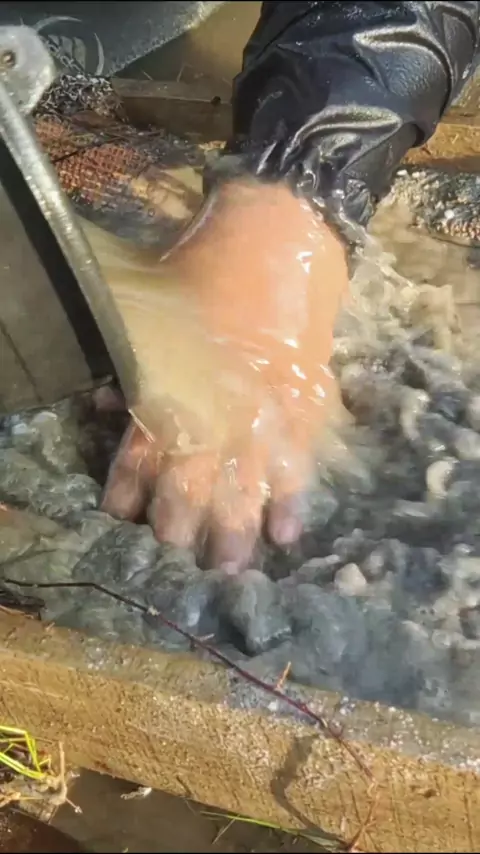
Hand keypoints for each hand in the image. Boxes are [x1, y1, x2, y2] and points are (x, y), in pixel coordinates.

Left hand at [97, 179, 347, 570]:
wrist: (282, 236)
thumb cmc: (207, 266)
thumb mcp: (151, 305)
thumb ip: (130, 361)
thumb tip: (103, 406)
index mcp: (171, 381)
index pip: (141, 451)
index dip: (131, 489)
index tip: (123, 520)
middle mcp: (214, 406)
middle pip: (193, 481)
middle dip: (183, 523)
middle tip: (180, 556)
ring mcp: (263, 408)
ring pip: (245, 483)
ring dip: (236, 526)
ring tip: (230, 566)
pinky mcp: (304, 403)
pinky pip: (299, 462)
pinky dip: (293, 498)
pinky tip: (288, 533)